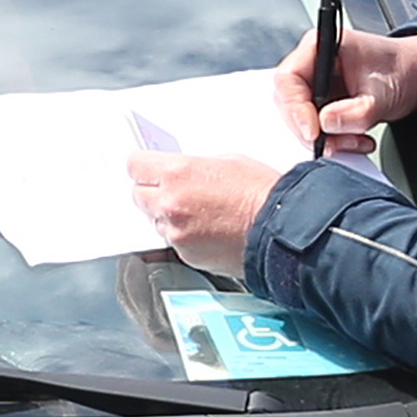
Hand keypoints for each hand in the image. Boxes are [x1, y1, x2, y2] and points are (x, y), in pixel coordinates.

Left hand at [129, 152, 280, 275]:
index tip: (149, 168)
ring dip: (169, 216)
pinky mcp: (186, 254)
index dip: (144, 166)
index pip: (135, 165)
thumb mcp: (227, 162)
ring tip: (199, 214)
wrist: (281, 229)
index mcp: (178, 173)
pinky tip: (208, 230)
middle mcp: (170, 203)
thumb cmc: (263, 194)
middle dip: (154, 191)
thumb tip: (183, 172)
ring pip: (156, 220)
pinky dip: (185, 236)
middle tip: (175, 191)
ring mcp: (176, 232)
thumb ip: (194, 167)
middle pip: (139, 194)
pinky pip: (174, 241)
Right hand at [275, 26, 416, 149]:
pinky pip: (316, 125)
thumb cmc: (402, 70)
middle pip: (290, 101)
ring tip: (356, 141)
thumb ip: (356, 111)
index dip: (295, 107)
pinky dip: (333, 139)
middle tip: (333, 144)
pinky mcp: (323, 101)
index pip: (289, 78)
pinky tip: (355, 140)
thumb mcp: (383, 95)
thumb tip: (325, 124)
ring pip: (301, 118)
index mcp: (322, 45)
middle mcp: (314, 62)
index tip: (313, 131)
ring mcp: (317, 83)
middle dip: (311, 129)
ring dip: (325, 138)